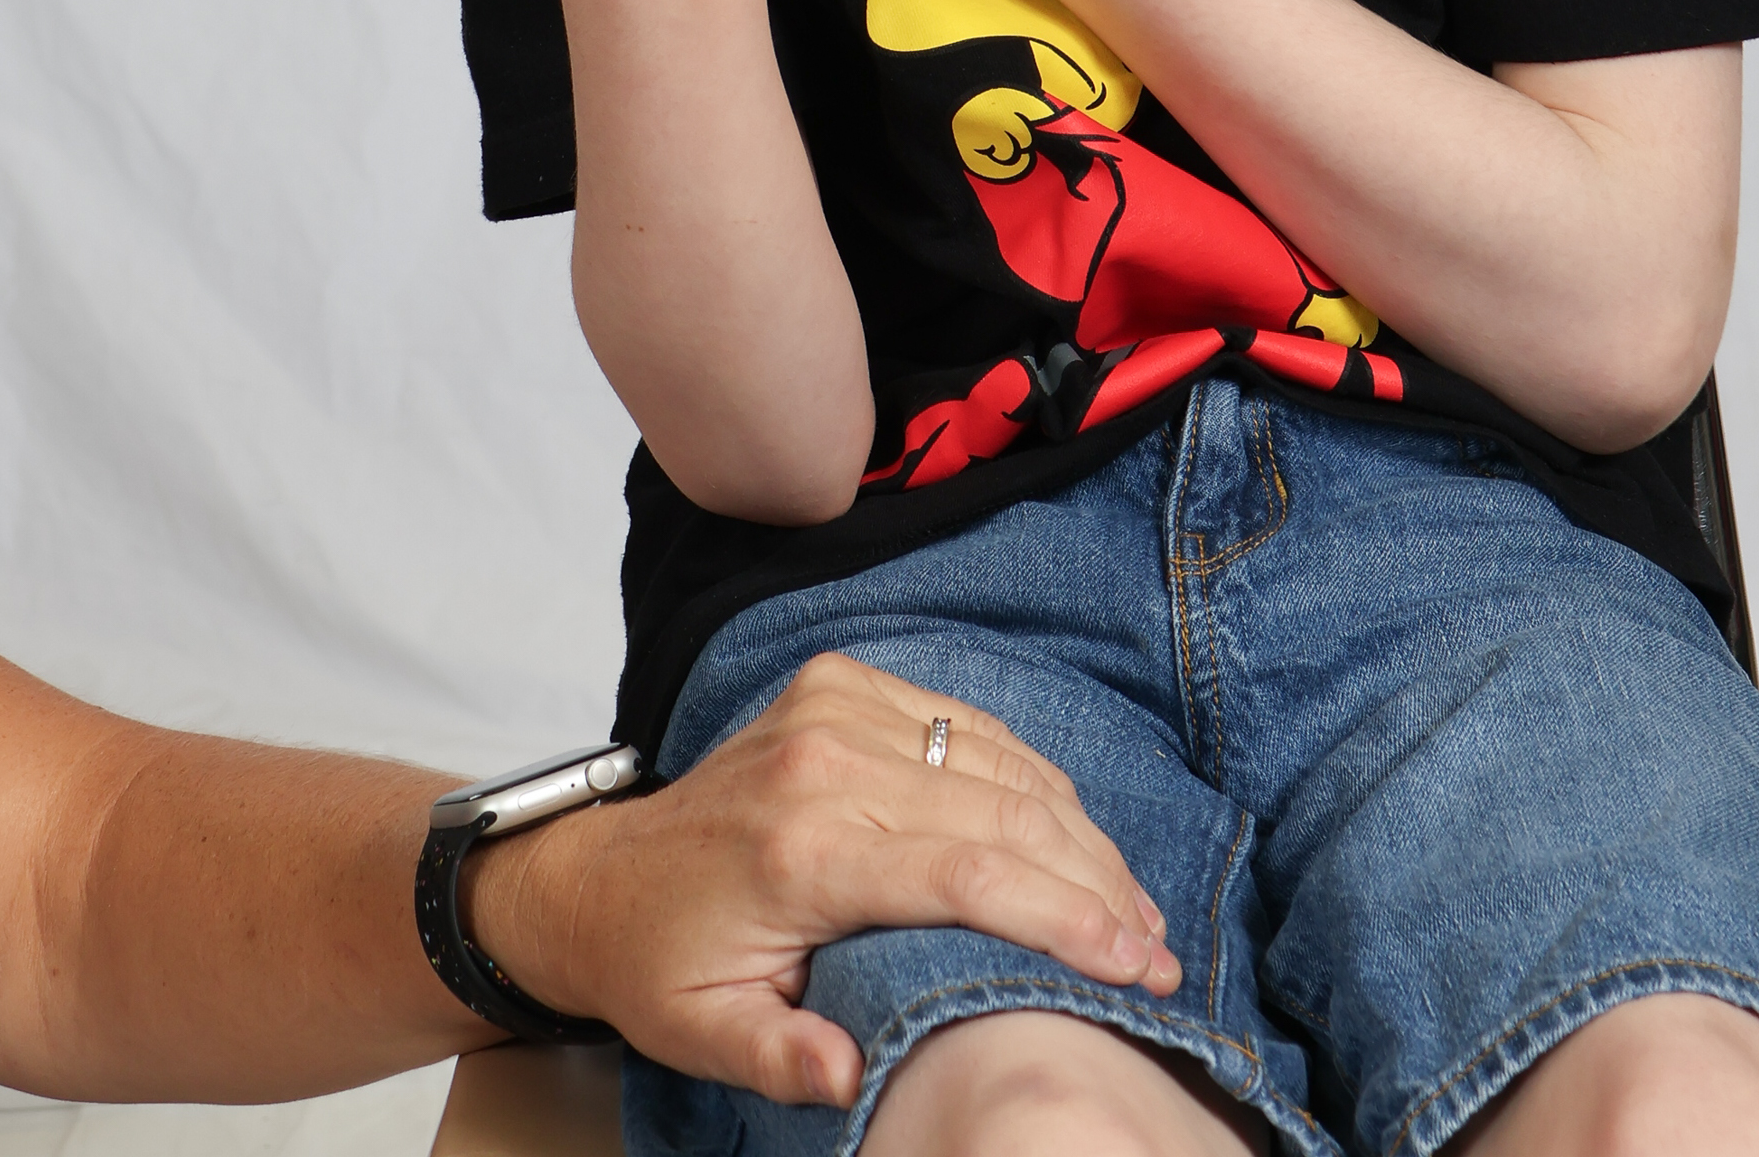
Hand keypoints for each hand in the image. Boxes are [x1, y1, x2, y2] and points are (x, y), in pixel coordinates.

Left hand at [465, 653, 1180, 1106]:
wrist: (600, 875)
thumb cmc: (663, 964)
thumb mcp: (706, 1036)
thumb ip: (782, 1058)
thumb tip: (854, 1076)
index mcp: (801, 847)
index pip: (966, 871)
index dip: (1063, 917)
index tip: (1135, 964)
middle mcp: (824, 758)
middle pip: (1002, 811)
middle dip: (1095, 884)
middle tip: (1158, 951)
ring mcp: (836, 705)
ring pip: (997, 760)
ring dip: (1078, 833)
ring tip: (1133, 906)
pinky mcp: (842, 682)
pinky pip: (967, 724)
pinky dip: (1032, 779)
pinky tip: (1073, 835)